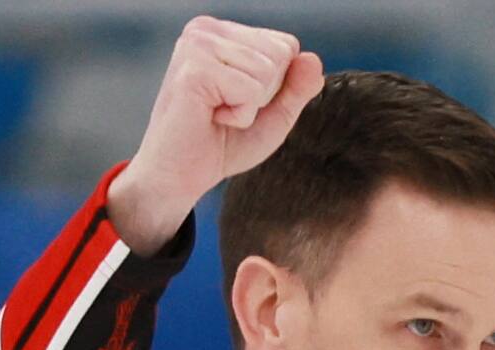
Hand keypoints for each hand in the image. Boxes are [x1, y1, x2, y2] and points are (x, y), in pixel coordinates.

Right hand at [108, 17, 325, 255]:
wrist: (180, 175)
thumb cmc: (222, 144)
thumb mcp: (273, 115)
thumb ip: (297, 88)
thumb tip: (313, 59)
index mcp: (223, 32)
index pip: (286, 45)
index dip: (275, 86)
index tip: (238, 101)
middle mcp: (206, 29)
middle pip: (280, 54)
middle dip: (264, 96)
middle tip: (226, 109)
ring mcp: (197, 44)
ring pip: (268, 72)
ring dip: (250, 107)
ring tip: (217, 113)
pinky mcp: (194, 69)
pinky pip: (251, 90)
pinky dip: (239, 116)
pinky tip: (211, 117)